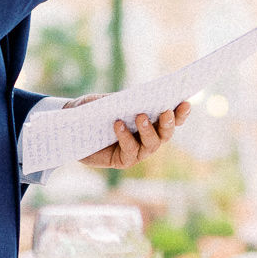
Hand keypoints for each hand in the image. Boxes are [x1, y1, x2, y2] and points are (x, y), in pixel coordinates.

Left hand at [76, 100, 190, 171]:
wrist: (71, 127)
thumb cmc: (92, 110)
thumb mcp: (109, 100)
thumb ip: (125, 100)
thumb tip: (143, 96)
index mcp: (150, 120)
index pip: (171, 118)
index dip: (181, 113)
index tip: (185, 102)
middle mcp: (148, 138)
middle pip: (166, 133)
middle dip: (169, 123)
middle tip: (166, 111)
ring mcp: (138, 151)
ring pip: (152, 144)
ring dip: (149, 130)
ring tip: (140, 116)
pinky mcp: (124, 161)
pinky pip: (131, 150)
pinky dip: (126, 136)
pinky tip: (117, 124)